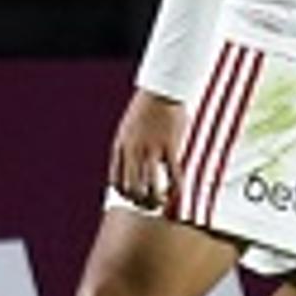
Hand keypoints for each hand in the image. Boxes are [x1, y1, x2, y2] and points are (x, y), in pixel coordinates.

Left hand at [108, 89, 186, 209]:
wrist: (160, 91)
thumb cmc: (145, 109)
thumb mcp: (128, 129)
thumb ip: (128, 147)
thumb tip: (133, 166)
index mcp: (120, 146)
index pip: (115, 180)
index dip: (124, 194)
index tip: (134, 197)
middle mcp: (132, 150)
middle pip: (131, 187)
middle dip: (139, 202)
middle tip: (149, 205)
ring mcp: (150, 148)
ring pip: (150, 185)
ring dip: (156, 199)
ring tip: (162, 202)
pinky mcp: (169, 145)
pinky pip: (173, 174)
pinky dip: (177, 188)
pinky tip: (179, 193)